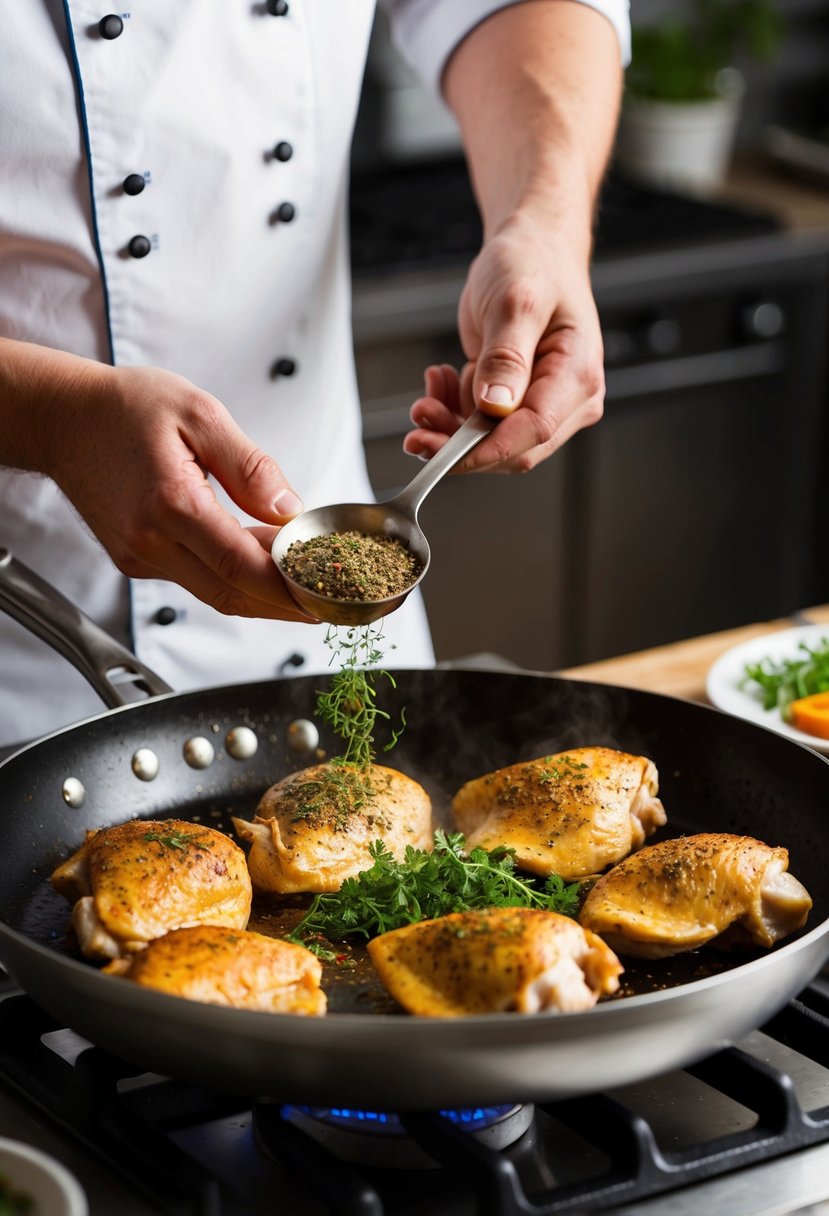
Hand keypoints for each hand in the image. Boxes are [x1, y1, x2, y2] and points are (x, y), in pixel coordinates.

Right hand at [49, 362, 314, 619]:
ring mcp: (140, 557)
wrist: (64, 418)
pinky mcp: (136, 560)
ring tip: (302, 581)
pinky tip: (258, 560)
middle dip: (284, 604)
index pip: (243, 566)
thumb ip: (250, 466)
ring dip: (261, 593)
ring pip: (215, 593)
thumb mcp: (200, 413)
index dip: (288, 589)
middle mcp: (151, 541)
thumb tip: (289, 509)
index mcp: (171, 503)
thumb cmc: (126, 408)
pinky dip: (232, 577)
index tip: (324, 596)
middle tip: (326, 602)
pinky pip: (195, 580)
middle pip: (232, 594)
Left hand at [403, 212, 604, 474]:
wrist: (532, 248)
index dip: (486, 449)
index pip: (534, 431)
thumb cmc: (533, 264)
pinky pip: (480, 425)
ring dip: (450, 427)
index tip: (441, 453)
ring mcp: (542, 402)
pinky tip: (444, 382)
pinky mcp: (517, 401)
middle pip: (512, 448)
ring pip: (491, 441)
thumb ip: (506, 357)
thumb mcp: (516, 302)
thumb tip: (495, 406)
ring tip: (425, 398)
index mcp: (577, 376)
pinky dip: (453, 411)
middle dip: (459, 444)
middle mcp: (567, 399)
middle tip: (418, 423)